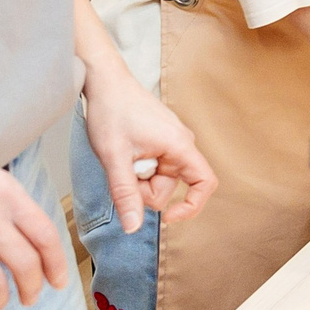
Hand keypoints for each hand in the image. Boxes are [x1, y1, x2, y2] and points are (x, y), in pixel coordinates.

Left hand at [81, 62, 217, 233]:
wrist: (104, 82)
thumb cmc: (111, 112)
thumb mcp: (113, 157)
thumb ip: (125, 194)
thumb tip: (132, 228)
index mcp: (180, 146)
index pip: (205, 183)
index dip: (191, 206)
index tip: (167, 218)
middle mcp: (182, 144)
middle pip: (170, 187)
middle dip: (143, 189)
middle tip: (120, 171)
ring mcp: (171, 142)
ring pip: (158, 179)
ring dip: (137, 178)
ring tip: (120, 157)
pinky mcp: (161, 141)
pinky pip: (153, 167)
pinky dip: (136, 168)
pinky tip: (123, 152)